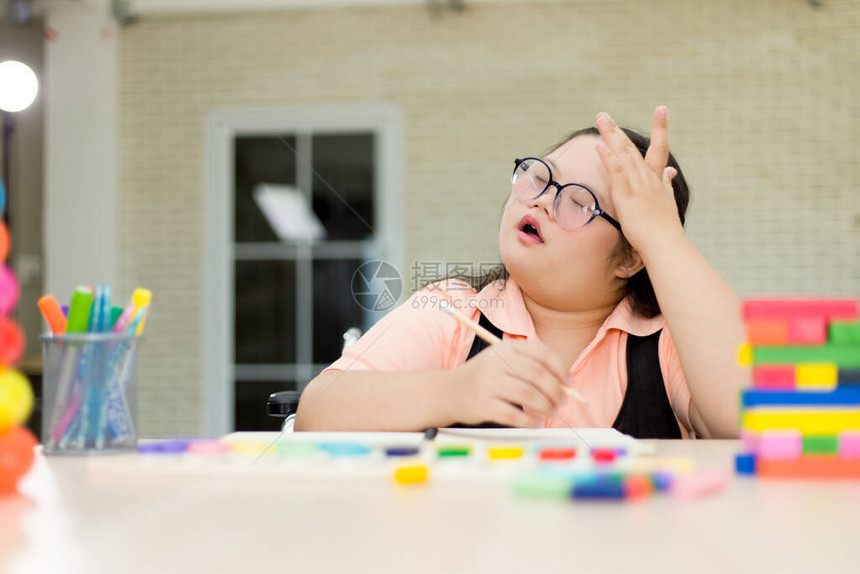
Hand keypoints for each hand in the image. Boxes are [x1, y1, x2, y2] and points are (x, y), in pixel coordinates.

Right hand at [447, 340, 569, 426]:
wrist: (448, 392)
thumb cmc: (484, 378)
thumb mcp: (502, 361)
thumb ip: (530, 367)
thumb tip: (564, 384)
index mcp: (505, 348)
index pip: (541, 352)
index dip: (560, 368)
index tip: (568, 381)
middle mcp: (496, 362)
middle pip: (537, 374)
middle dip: (555, 390)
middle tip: (561, 400)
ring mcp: (488, 383)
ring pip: (528, 395)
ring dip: (545, 406)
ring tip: (550, 412)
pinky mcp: (482, 405)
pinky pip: (514, 415)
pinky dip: (530, 421)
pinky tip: (535, 422)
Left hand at [594, 106, 682, 253]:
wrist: (666, 243)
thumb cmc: (665, 228)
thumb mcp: (668, 202)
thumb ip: (667, 184)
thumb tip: (672, 171)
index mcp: (656, 179)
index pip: (659, 148)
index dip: (660, 128)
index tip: (661, 108)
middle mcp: (647, 177)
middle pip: (630, 148)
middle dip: (616, 130)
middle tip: (602, 114)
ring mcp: (637, 184)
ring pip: (622, 154)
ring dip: (610, 135)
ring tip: (599, 120)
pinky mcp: (627, 195)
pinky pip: (617, 172)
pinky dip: (608, 157)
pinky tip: (600, 145)